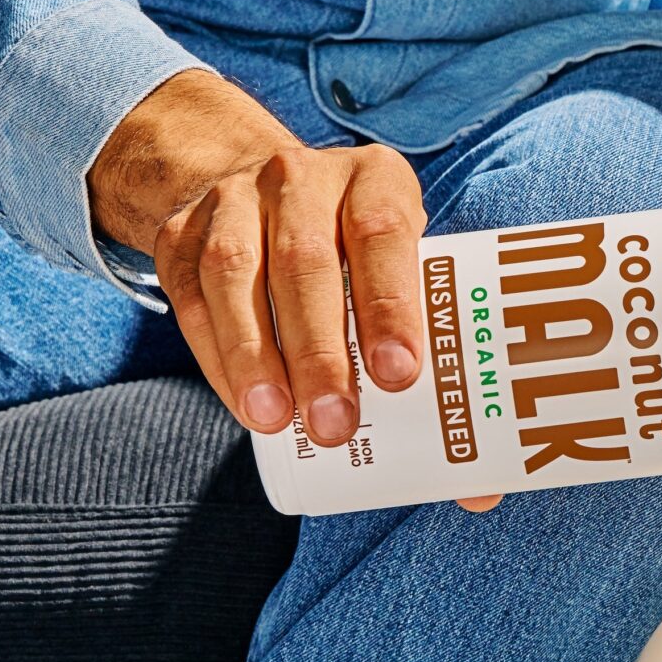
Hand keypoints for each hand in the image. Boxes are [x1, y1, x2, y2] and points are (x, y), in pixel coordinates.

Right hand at [89, 70, 423, 447]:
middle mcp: (300, 177)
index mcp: (373, 179)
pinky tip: (243, 404)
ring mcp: (233, 200)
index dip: (391, 304)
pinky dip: (217, 356)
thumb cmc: (355, 249)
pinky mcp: (181, 234)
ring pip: (237, 274)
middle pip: (306, 261)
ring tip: (274, 421)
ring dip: (254, 355)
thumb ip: (433, 345)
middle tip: (336, 422)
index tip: (400, 375)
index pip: (383, 232)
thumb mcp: (401, 262)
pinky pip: (191, 297)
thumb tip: (479, 483)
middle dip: (320, 349)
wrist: (255, 186)